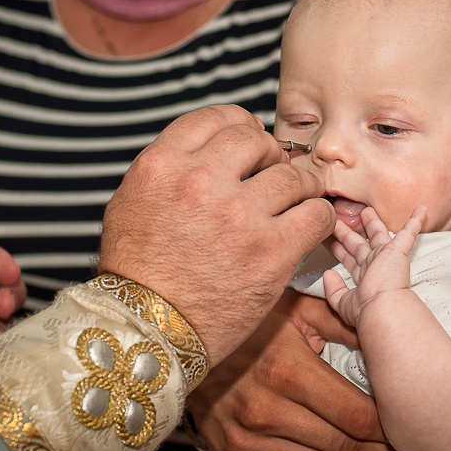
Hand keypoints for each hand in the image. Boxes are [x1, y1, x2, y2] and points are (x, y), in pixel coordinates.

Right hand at [98, 105, 335, 364]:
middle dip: (270, 155)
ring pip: (294, 175)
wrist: (146, 333)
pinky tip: (308, 226)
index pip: (216, 117)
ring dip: (300, 187)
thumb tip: (216, 146)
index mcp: (162, 165)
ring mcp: (239, 215)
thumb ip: (172, 166)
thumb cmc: (139, 273)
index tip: (250, 142)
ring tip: (296, 203)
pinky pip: (316, 213)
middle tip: (273, 175)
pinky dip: (318, 217)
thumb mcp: (132, 202)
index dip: (240, 125)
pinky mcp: (271, 250)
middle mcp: (200, 181)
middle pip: (257, 139)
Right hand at [187, 289, 429, 450]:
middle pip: (345, 450)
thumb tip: (389, 336)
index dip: (394, 433)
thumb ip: (346, 323)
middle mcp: (265, 412)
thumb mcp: (297, 310)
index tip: (417, 436)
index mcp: (287, 371)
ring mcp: (245, 442)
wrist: (177, 341)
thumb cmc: (245, 322)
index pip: (357, 416)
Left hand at [324, 206, 425, 326]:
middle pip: (360, 245)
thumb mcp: (343, 302)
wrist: (383, 309)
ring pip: (377, 234)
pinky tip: (420, 211)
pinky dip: (414, 222)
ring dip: (372, 222)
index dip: (341, 252)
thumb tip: (328, 273)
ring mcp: (385, 258)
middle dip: (350, 233)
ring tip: (366, 210)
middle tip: (341, 220)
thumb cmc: (366, 311)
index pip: (350, 261)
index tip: (333, 243)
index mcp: (363, 278)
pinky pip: (407, 233)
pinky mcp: (398, 252)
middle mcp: (373, 266)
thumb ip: (333, 288)